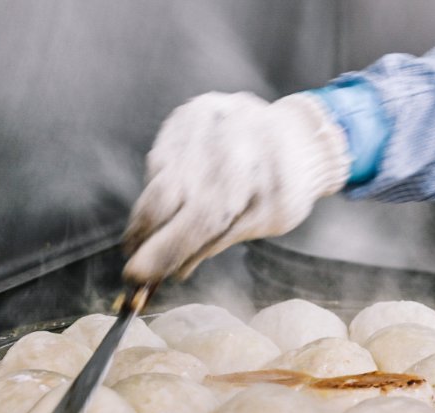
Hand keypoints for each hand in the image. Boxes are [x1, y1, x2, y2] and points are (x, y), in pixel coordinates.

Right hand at [122, 92, 349, 282]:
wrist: (301, 131)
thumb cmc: (288, 183)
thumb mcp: (269, 219)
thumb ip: (221, 240)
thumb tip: (176, 270)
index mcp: (242, 181)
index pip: (194, 224)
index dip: (161, 252)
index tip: (136, 276)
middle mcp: (215, 149)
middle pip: (162, 199)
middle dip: (143, 233)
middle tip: (134, 258)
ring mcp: (197, 126)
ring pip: (157, 177)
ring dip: (149, 211)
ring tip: (149, 234)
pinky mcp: (187, 115)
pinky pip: (163, 156)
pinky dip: (162, 181)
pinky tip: (174, 195)